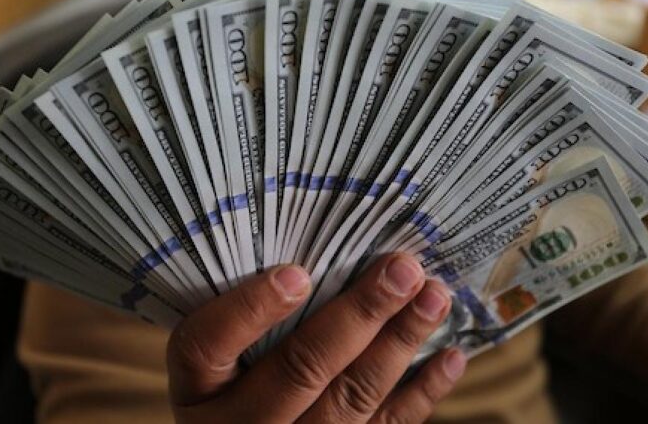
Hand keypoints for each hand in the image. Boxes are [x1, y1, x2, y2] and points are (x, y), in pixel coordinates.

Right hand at [166, 254, 466, 422]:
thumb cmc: (231, 383)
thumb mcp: (217, 358)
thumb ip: (243, 314)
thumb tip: (309, 247)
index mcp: (198, 388)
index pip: (206, 345)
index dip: (249, 310)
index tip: (297, 273)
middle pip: (298, 370)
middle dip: (358, 316)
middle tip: (401, 269)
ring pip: (349, 400)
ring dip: (399, 343)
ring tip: (434, 297)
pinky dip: (422, 394)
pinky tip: (450, 356)